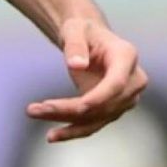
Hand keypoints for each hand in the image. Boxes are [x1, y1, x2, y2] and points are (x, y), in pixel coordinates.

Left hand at [28, 16, 147, 142]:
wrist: (89, 40)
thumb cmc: (82, 31)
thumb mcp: (74, 30)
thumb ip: (75, 45)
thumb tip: (76, 65)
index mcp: (127, 56)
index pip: (117, 83)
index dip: (99, 97)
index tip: (78, 107)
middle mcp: (133, 80)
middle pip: (103, 105)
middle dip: (68, 110)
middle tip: (33, 109)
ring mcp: (125, 98)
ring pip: (96, 118)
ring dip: (64, 122)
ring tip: (33, 114)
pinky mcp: (112, 109)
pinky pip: (93, 125)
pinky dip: (72, 131)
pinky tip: (52, 136)